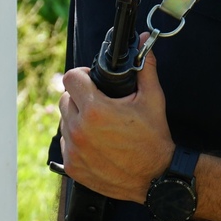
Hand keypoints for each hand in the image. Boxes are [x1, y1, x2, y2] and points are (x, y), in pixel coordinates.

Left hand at [57, 39, 174, 201]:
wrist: (157, 179)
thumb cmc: (154, 138)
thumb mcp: (152, 99)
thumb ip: (144, 68)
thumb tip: (144, 41)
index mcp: (95, 109)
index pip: (70, 78)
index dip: (81, 76)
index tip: (90, 81)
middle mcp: (79, 129)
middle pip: (65, 99)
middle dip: (80, 97)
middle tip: (98, 104)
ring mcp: (74, 149)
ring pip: (64, 121)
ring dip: (77, 119)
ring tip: (99, 125)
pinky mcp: (72, 166)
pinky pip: (65, 143)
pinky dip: (76, 141)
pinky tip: (96, 143)